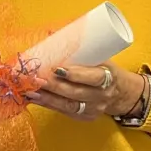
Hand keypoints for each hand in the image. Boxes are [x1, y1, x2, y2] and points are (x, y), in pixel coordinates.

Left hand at [27, 63, 142, 121]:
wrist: (120, 92)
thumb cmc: (105, 69)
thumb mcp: (100, 58)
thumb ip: (79, 52)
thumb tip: (50, 34)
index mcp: (108, 77)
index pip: (93, 78)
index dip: (75, 75)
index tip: (57, 69)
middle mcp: (102, 95)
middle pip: (76, 93)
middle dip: (53, 86)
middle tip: (35, 78)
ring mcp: (94, 108)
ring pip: (68, 105)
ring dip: (47, 98)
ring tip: (30, 91)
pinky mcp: (85, 117)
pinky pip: (65, 112)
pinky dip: (48, 104)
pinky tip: (35, 98)